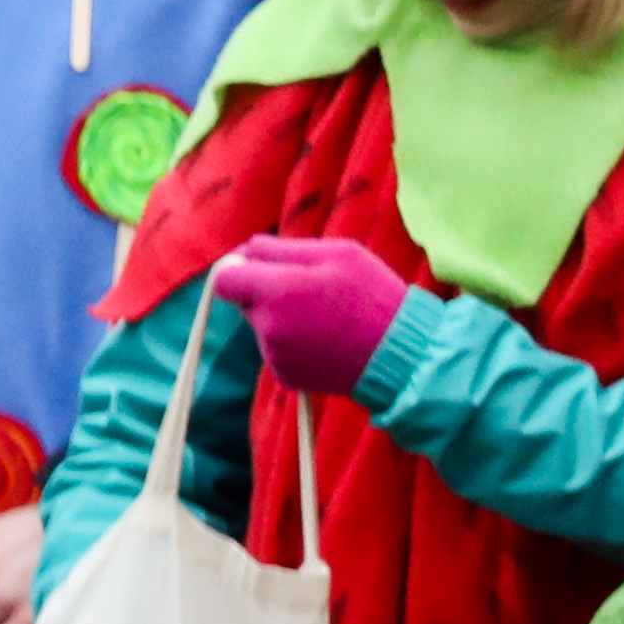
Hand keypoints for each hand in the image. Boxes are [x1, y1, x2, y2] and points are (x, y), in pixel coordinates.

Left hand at [206, 233, 410, 400]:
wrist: (398, 353)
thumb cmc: (372, 295)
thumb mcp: (338, 254)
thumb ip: (283, 249)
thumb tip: (245, 250)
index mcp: (277, 291)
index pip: (224, 279)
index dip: (238, 268)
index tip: (259, 267)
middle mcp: (268, 326)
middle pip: (243, 300)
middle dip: (265, 290)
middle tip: (309, 289)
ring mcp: (274, 354)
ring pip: (262, 324)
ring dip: (283, 315)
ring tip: (326, 315)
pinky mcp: (283, 374)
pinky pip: (276, 348)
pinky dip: (294, 340)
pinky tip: (326, 338)